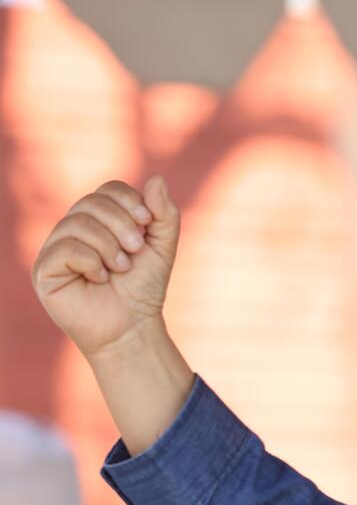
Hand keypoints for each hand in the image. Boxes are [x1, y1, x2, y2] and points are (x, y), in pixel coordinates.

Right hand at [31, 177, 180, 358]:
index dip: (128, 200)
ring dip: (108, 245)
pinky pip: (64, 248)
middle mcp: (74, 229)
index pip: (107, 190)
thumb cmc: (144, 288)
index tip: (147, 222)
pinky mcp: (44, 270)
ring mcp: (56, 248)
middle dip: (121, 223)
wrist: (132, 327)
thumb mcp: (161, 247)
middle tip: (136, 249)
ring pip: (77, 223)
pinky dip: (90, 261)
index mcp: (100, 221)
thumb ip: (163, 215)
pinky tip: (100, 278)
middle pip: (91, 202)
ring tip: (121, 268)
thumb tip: (157, 178)